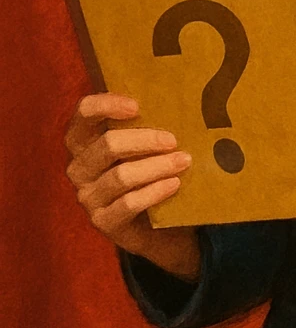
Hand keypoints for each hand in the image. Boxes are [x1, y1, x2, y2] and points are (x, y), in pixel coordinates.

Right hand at [63, 93, 201, 280]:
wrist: (156, 227)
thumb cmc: (149, 174)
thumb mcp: (144, 147)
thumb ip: (146, 125)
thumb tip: (173, 100)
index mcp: (84, 140)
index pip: (84, 113)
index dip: (107, 105)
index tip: (137, 107)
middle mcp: (79, 167)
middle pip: (108, 145)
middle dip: (145, 140)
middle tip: (173, 140)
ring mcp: (88, 196)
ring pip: (121, 176)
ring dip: (157, 166)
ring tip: (183, 161)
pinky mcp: (103, 221)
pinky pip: (129, 203)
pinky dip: (155, 191)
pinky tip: (175, 184)